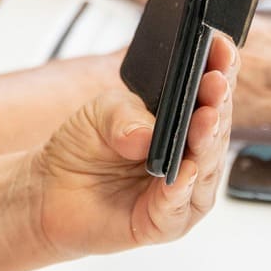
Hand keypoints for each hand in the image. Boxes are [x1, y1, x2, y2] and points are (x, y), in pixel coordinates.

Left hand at [28, 33, 235, 256]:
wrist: (49, 192)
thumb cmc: (81, 148)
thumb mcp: (97, 114)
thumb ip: (122, 115)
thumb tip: (147, 132)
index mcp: (180, 122)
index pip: (208, 93)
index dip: (219, 69)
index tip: (221, 47)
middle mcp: (190, 156)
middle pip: (214, 129)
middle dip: (217, 104)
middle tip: (217, 83)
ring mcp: (182, 191)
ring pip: (206, 168)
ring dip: (208, 142)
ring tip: (206, 119)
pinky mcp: (164, 223)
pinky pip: (179, 208)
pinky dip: (182, 189)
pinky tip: (184, 171)